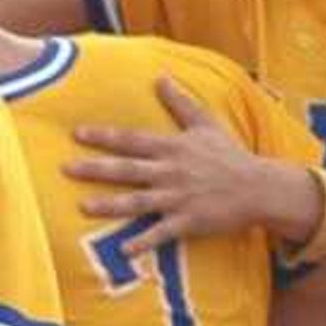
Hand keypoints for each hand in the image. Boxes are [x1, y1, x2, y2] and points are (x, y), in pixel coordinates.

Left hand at [74, 83, 309, 242]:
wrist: (260, 187)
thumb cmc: (230, 155)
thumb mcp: (207, 124)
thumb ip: (180, 102)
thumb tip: (160, 76)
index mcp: (173, 148)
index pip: (132, 140)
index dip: (104, 136)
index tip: (77, 133)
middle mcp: (172, 171)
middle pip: (128, 169)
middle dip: (96, 168)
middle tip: (65, 168)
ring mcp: (179, 197)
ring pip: (139, 201)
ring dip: (110, 205)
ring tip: (83, 207)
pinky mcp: (189, 221)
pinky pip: (162, 233)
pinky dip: (144, 241)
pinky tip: (124, 249)